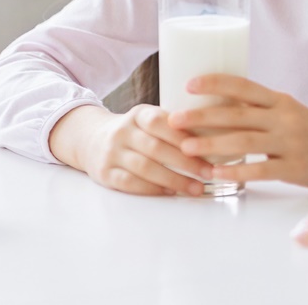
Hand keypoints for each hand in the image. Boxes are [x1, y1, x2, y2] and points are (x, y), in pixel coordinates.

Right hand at [71, 104, 213, 196]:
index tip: (209, 148)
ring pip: (144, 167)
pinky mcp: (104, 173)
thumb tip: (215, 136)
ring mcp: (111, 153)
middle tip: (208, 173)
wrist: (91, 140)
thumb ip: (173, 125)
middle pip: (156, 148)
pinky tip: (170, 193)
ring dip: (173, 180)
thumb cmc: (134, 132)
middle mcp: (122, 131)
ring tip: (195, 188)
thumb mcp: (148, 119)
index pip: (160, 122)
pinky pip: (130, 183)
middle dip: (186, 162)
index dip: (184, 136)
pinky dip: (152, 189)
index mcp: (138, 114)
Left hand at [168, 75, 307, 188]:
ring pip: (244, 141)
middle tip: (174, 119)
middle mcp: (284, 118)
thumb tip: (215, 108)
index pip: (244, 86)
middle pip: (238, 114)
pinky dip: (236, 171)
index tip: (189, 84)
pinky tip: (215, 174)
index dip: (216, 83)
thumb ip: (260, 110)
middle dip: (202, 117)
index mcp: (280, 101)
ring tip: (186, 148)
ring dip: (211, 145)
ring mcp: (290, 143)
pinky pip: (260, 169)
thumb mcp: (289, 112)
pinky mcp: (295, 167)